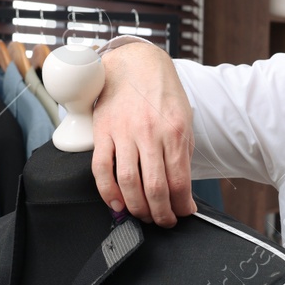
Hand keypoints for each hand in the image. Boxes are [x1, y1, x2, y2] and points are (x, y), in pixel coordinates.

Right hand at [91, 40, 197, 226]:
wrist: (135, 64)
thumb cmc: (162, 94)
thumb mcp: (184, 120)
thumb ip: (182, 154)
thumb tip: (181, 190)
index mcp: (175, 131)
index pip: (179, 181)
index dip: (182, 206)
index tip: (183, 213)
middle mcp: (149, 133)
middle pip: (154, 187)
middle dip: (160, 213)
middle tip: (163, 221)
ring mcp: (123, 132)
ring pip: (127, 182)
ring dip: (136, 208)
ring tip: (143, 215)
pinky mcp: (102, 132)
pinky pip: (101, 169)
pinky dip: (108, 192)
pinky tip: (117, 204)